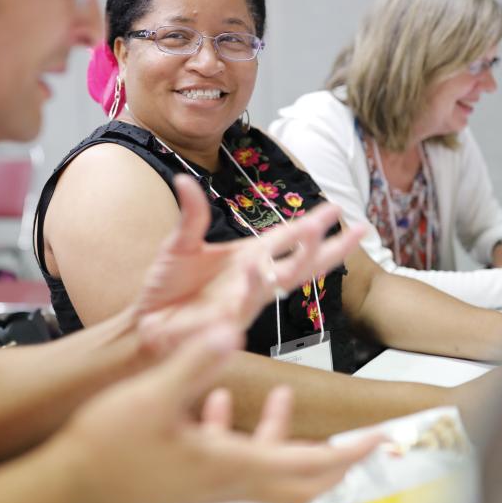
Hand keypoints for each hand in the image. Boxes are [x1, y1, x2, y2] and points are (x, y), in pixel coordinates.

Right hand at [52, 324, 383, 502]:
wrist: (69, 484)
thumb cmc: (108, 447)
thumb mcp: (154, 395)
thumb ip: (194, 361)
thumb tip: (230, 329)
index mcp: (229, 462)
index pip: (309, 462)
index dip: (349, 450)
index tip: (377, 436)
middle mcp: (226, 478)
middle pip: (300, 482)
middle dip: (335, 460)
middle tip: (356, 438)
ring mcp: (207, 481)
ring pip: (267, 471)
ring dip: (285, 438)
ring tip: (286, 398)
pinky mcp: (188, 476)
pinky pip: (230, 460)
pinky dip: (240, 433)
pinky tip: (217, 402)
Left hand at [133, 175, 365, 354]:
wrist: (146, 322)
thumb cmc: (167, 286)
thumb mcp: (179, 243)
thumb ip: (191, 214)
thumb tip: (185, 180)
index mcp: (249, 257)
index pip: (288, 238)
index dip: (313, 224)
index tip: (337, 208)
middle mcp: (254, 278)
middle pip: (303, 263)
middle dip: (330, 247)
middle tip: (355, 230)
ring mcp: (245, 300)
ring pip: (282, 281)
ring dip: (298, 257)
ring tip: (310, 232)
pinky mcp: (228, 320)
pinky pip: (246, 303)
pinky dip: (252, 287)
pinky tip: (257, 271)